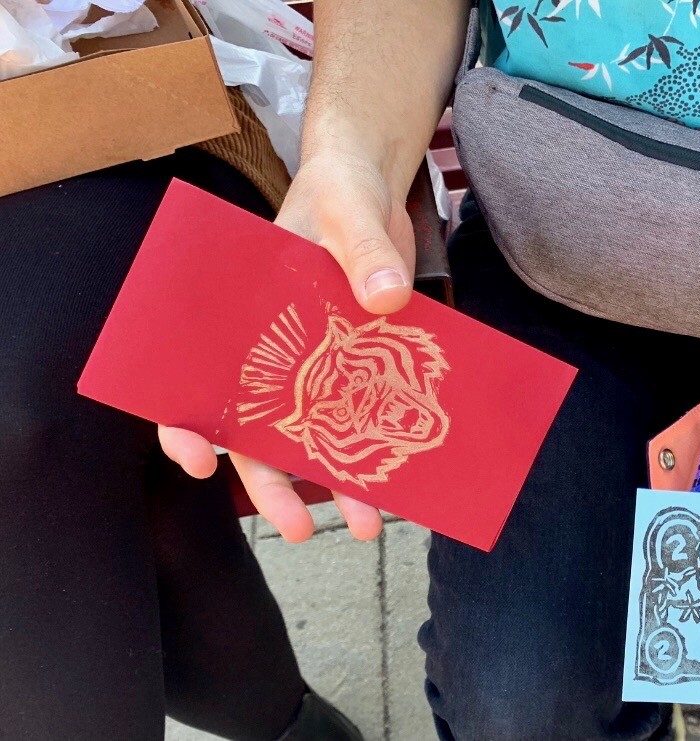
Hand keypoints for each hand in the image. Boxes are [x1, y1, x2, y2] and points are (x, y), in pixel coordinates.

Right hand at [158, 152, 415, 541]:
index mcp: (244, 319)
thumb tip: (384, 301)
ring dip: (337, 481)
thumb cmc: (338, 193)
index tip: (199, 458)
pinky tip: (403, 479)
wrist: (372, 188)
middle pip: (260, 432)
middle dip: (276, 485)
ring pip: (316, 437)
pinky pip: (362, 414)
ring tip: (372, 523)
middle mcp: (275, 354)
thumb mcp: (346, 209)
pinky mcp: (359, 363)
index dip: (187, 425)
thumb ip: (360, 248)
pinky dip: (378, 447)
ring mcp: (319, 364)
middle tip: (300, 529)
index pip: (197, 380)